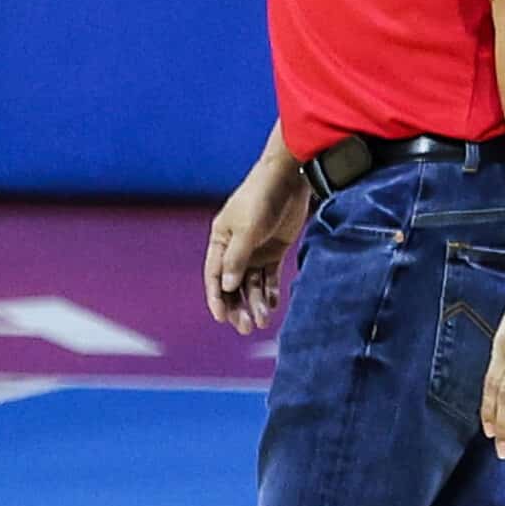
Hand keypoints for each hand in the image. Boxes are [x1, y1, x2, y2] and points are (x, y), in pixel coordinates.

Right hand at [203, 156, 310, 333]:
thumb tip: (226, 287)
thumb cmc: (262, 198)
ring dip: (255, 302)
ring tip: (263, 320)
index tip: (222, 318)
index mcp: (221, 240)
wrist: (289, 177)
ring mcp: (256, 249)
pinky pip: (270, 276)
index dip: (216, 298)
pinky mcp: (275, 249)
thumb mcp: (247, 229)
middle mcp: (235, 248)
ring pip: (252, 283)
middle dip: (238, 307)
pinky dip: (270, 290)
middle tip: (245, 328)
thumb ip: (237, 258)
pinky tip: (273, 304)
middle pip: (233, 285)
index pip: (214, 276)